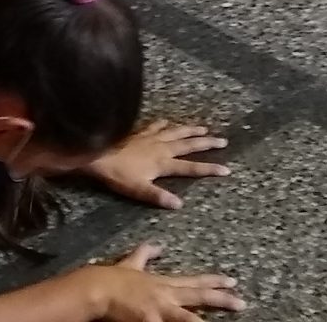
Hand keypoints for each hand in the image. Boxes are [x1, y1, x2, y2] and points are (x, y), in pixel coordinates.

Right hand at [82, 247, 243, 319]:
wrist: (97, 288)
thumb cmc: (112, 278)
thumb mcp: (131, 263)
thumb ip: (145, 255)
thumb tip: (157, 245)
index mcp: (163, 283)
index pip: (193, 282)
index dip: (213, 281)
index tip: (231, 281)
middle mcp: (165, 295)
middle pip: (198, 297)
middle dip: (221, 300)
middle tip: (241, 302)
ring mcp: (159, 309)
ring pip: (187, 317)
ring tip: (225, 321)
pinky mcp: (149, 321)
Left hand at [85, 120, 231, 210]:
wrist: (100, 153)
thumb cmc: (118, 174)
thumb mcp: (138, 190)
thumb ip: (158, 196)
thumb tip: (179, 204)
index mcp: (163, 163)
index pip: (191, 167)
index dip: (209, 169)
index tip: (226, 169)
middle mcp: (162, 147)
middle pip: (190, 144)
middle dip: (207, 143)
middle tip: (223, 141)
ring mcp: (152, 137)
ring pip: (177, 132)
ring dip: (192, 130)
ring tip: (205, 128)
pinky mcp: (141, 132)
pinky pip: (158, 125)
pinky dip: (166, 123)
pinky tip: (168, 121)